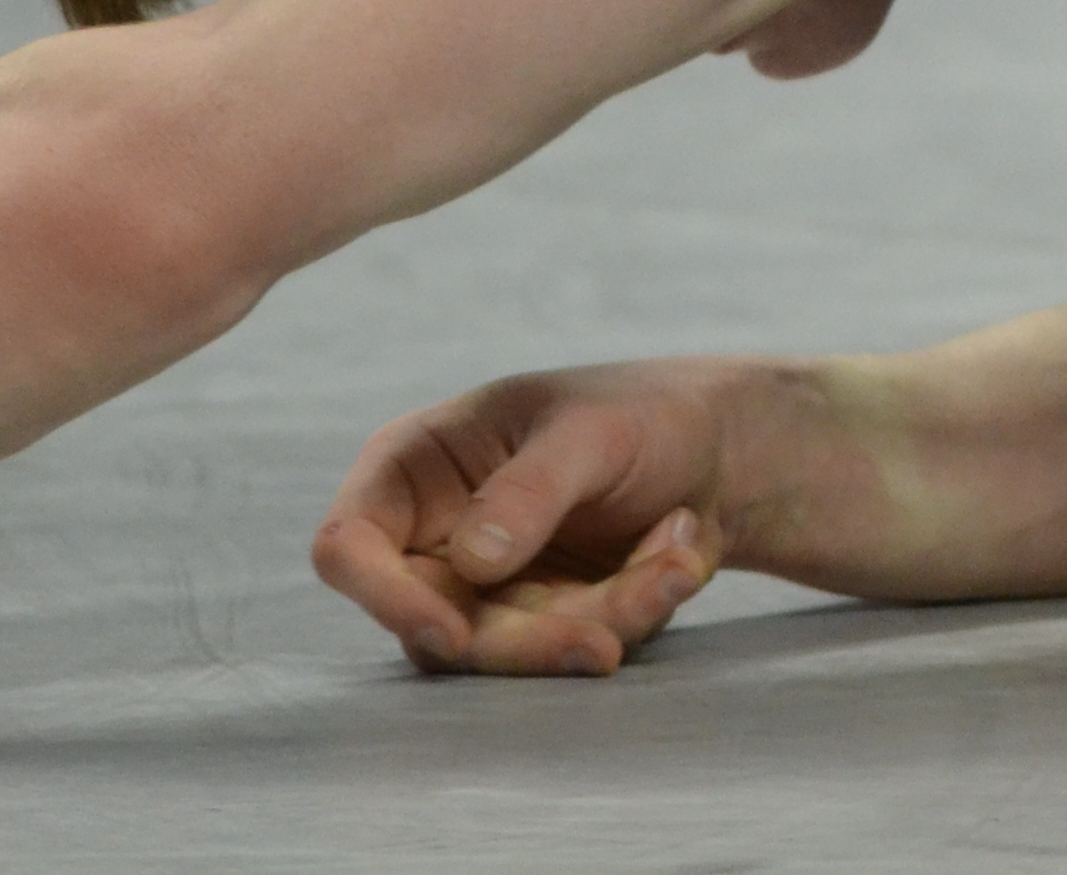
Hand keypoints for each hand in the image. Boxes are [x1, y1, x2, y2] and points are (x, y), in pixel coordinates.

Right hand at [311, 367, 738, 675]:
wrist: (718, 448)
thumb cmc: (639, 415)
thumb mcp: (593, 430)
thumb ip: (532, 488)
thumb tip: (469, 561)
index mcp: (413, 471)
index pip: (348, 549)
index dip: (384, 598)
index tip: (451, 633)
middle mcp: (432, 540)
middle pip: (436, 628)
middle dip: (533, 637)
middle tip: (607, 639)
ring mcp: (483, 591)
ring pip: (510, 651)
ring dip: (604, 618)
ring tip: (679, 562)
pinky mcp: (538, 625)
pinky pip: (571, 649)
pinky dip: (637, 614)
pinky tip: (684, 557)